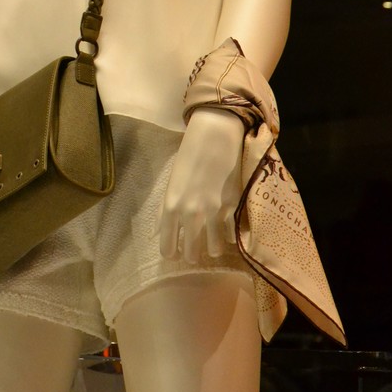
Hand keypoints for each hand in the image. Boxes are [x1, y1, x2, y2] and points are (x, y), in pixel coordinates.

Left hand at [159, 108, 244, 263]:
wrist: (215, 137)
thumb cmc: (189, 155)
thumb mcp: (171, 182)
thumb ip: (165, 209)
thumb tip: (160, 231)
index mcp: (170, 206)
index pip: (167, 247)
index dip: (172, 254)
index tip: (176, 254)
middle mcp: (190, 213)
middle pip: (190, 254)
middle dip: (192, 255)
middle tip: (195, 252)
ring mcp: (212, 212)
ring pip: (213, 250)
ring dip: (212, 249)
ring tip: (213, 244)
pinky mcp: (232, 207)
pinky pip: (230, 236)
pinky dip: (228, 236)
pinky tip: (227, 230)